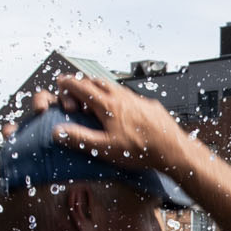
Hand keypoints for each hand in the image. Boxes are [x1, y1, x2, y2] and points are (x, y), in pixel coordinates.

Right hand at [41, 73, 193, 174]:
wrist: (172, 148)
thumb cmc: (141, 149)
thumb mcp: (104, 148)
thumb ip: (79, 138)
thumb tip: (58, 131)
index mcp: (108, 106)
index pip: (82, 88)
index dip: (69, 84)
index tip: (61, 81)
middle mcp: (122, 98)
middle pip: (97, 82)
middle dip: (83, 83)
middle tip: (76, 90)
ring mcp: (137, 100)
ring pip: (114, 87)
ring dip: (101, 89)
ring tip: (95, 100)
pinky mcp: (149, 105)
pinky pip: (129, 95)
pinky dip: (118, 97)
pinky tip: (121, 110)